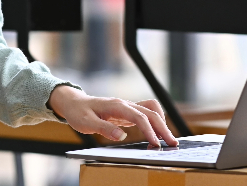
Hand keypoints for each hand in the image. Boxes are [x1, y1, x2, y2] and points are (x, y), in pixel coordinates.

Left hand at [48, 85, 177, 147]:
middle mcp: (125, 104)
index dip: (149, 130)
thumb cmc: (79, 113)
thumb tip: (121, 136)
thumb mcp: (86, 123)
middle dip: (163, 127)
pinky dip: (155, 122)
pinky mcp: (128, 112)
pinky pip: (146, 114)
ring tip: (167, 139)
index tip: (156, 144)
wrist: (74, 103)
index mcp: (116, 106)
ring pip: (152, 110)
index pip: (139, 116)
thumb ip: (104, 129)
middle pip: (151, 112)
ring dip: (162, 123)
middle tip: (172, 144)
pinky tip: (157, 134)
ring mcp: (127, 107)